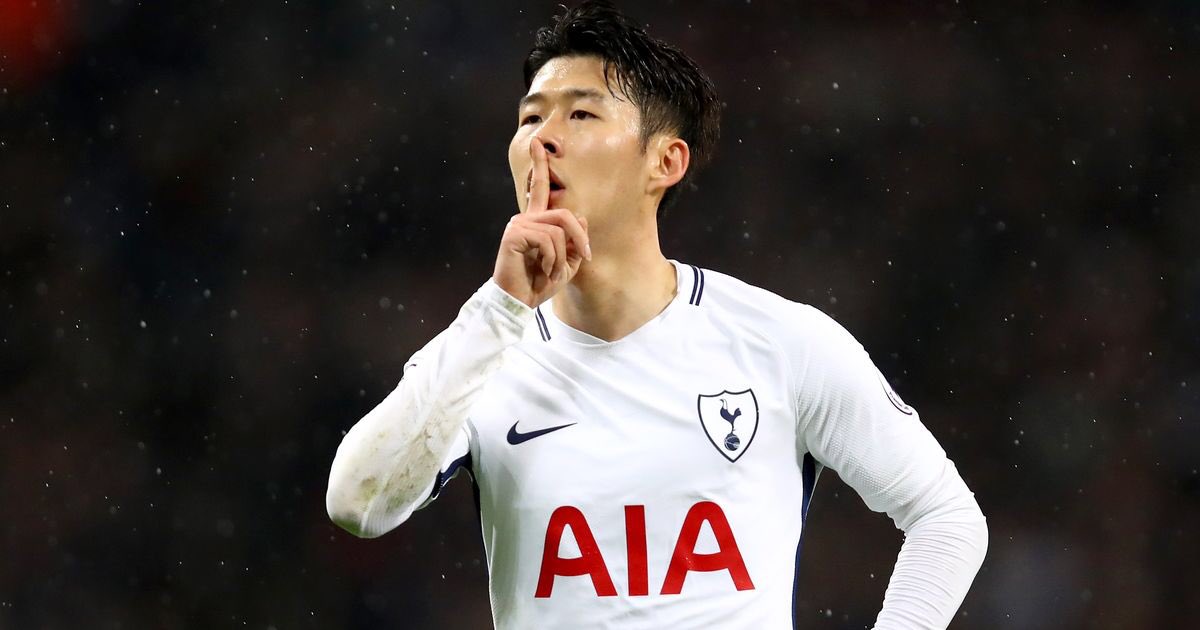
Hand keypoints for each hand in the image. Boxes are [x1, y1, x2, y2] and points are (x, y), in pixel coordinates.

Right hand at [493, 138, 591, 307]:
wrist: (519, 301)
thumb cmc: (539, 283)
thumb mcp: (566, 264)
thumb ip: (575, 242)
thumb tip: (581, 217)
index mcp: (535, 221)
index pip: (539, 189)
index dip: (539, 165)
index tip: (538, 144)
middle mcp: (525, 218)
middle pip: (566, 214)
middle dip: (580, 238)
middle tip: (584, 258)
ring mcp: (518, 225)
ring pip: (559, 231)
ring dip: (562, 258)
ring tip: (552, 272)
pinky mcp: (514, 235)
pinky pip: (548, 240)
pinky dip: (552, 260)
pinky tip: (543, 269)